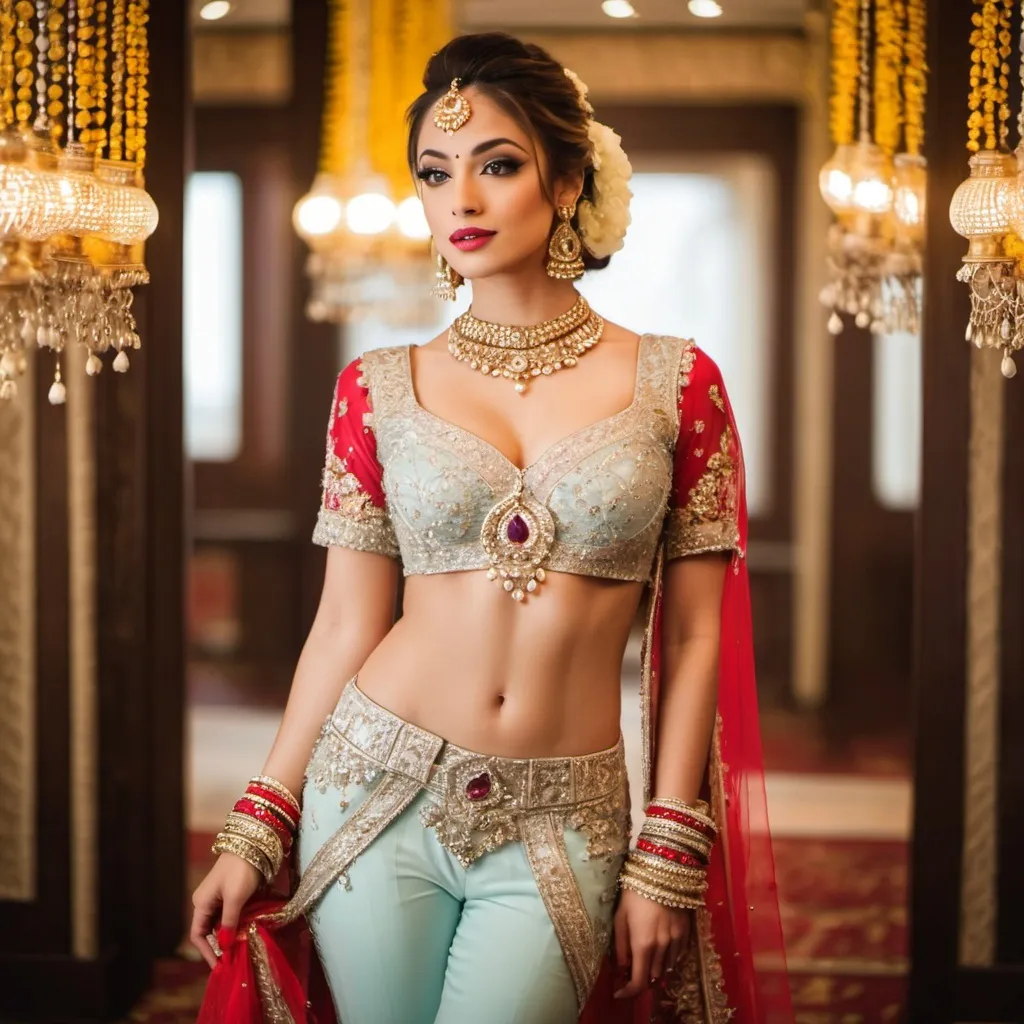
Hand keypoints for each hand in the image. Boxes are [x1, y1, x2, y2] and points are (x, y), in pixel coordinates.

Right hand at [190, 852, 262, 968]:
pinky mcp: (228, 894)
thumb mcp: (235, 898)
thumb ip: (229, 922)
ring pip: (219, 923)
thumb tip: (225, 946)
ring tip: (238, 950)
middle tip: (231, 961)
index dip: (207, 951)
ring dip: (227, 936)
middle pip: (208, 931)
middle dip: (218, 946)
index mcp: (201, 903)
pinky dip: (234, 925)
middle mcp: (205, 902)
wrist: (251, 845)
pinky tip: (243, 933)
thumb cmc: (240, 870)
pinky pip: (227, 915)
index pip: (198, 935)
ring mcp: (216, 897)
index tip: (219, 965)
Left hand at [612, 888, 691, 998]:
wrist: (661, 873)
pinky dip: (668, 958)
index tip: (619, 992)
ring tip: (646, 956)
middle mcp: (662, 947)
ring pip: (666, 968)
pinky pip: (678, 955)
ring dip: (655, 968)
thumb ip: (620, 946)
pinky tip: (661, 948)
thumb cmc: (634, 893)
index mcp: (643, 945)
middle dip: (641, 976)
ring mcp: (676, 941)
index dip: (628, 992)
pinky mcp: (686, 932)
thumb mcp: (620, 918)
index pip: (638, 982)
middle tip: (630, 967)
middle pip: (653, 976)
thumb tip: (621, 967)